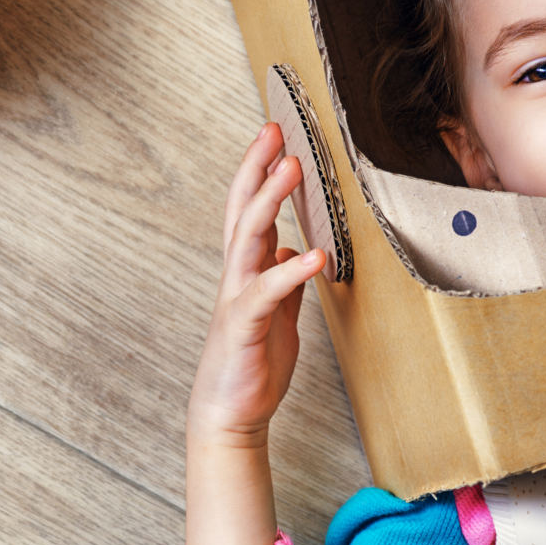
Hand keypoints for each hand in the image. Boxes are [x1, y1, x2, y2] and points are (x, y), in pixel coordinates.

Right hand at [190, 122, 325, 446]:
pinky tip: (314, 256)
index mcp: (245, 271)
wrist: (231, 414)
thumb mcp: (276, 313)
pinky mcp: (245, 327)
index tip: (274, 137)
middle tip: (273, 131)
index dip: (258, 172)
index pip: (247, 210)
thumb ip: (282, 280)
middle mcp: (236, 277)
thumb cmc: (252, 365)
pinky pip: (267, 292)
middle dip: (256, 168)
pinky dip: (290, 271)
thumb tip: (288, 247)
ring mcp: (237, 299)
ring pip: (247, 238)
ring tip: (292, 169)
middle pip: (240, 210)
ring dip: (269, 201)